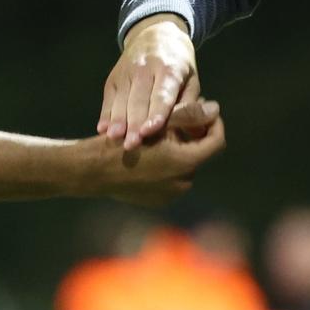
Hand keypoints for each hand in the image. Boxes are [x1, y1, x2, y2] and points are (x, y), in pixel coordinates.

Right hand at [95, 99, 224, 206]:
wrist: (92, 170)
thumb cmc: (124, 140)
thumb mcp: (157, 123)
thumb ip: (188, 114)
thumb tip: (216, 108)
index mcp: (186, 163)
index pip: (217, 141)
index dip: (214, 123)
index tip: (204, 110)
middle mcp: (182, 183)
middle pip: (198, 153)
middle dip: (191, 137)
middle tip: (177, 119)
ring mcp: (170, 196)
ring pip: (184, 167)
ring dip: (178, 151)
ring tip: (159, 136)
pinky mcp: (157, 201)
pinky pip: (170, 180)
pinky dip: (165, 166)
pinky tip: (149, 154)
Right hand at [99, 15, 197, 149]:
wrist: (155, 34)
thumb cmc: (178, 65)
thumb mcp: (192, 79)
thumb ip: (192, 104)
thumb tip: (201, 127)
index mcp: (170, 69)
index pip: (162, 94)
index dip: (156, 113)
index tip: (150, 131)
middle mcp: (145, 69)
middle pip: (139, 100)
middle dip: (134, 123)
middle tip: (132, 145)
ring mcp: (126, 72)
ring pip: (121, 99)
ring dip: (117, 120)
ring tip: (114, 139)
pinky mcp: (113, 77)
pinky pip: (109, 98)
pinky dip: (105, 113)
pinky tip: (102, 129)